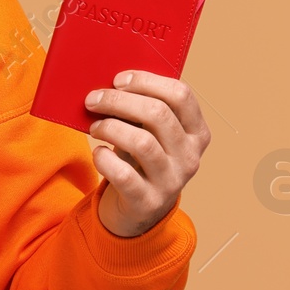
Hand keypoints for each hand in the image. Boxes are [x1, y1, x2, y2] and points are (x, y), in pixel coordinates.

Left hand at [84, 70, 209, 237]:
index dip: (147, 81)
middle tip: (93, 99)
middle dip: (119, 101)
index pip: (181, 95)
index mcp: (196, 132)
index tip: (118, 79)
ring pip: (142, 143)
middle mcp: (190, 156)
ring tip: (95, 127)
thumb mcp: (151, 133)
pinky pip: (124, 175)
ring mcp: (171, 181)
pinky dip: (104, 159)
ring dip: (110, 128)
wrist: (139, 209)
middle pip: (158, 115)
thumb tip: (109, 83)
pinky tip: (98, 152)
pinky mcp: (147, 201)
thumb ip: (141, 109)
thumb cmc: (141, 158)